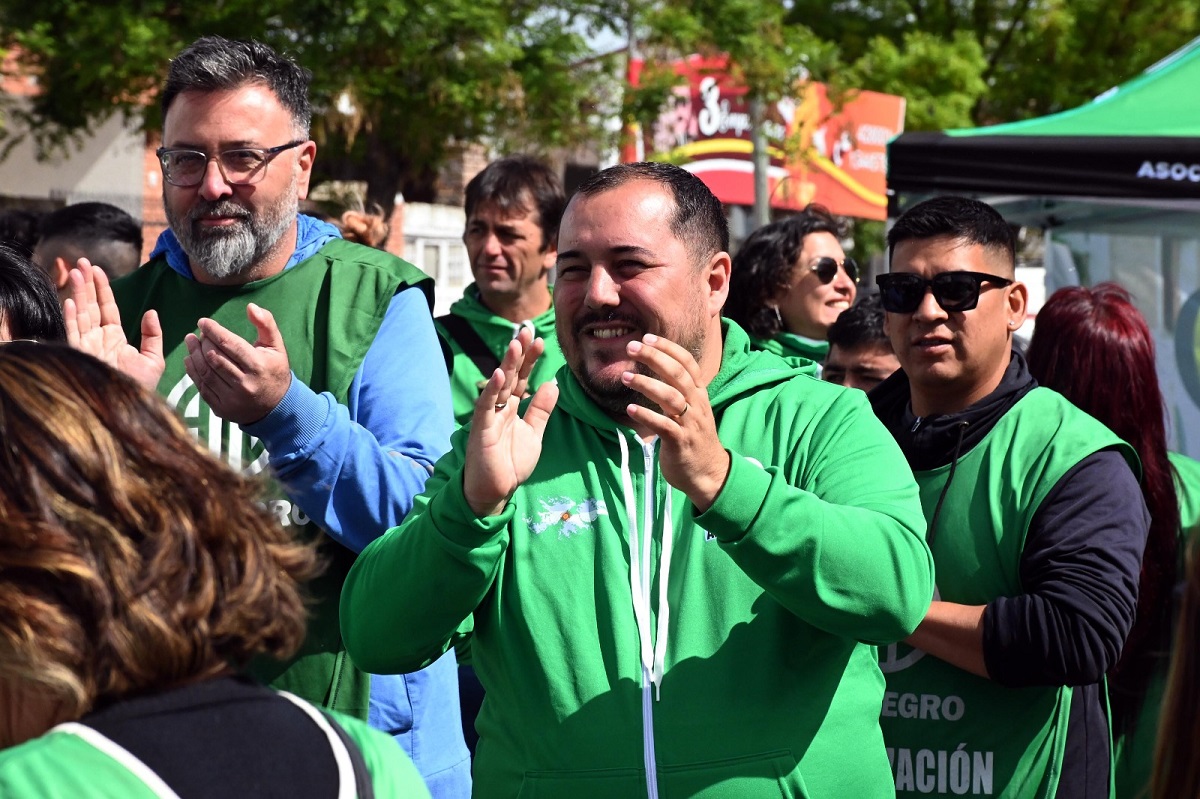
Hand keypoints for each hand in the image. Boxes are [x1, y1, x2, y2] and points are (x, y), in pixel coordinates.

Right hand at [64, 260, 164, 390]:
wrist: (131, 409)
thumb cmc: (141, 388)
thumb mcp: (153, 360)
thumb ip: (153, 335)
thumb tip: (151, 311)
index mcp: (114, 337)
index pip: (106, 308)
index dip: (101, 288)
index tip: (96, 269)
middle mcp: (98, 339)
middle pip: (90, 306)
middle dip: (85, 284)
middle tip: (80, 262)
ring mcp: (88, 347)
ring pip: (81, 315)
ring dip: (77, 294)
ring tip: (74, 273)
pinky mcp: (81, 357)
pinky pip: (74, 335)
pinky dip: (72, 319)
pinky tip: (71, 303)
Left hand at [182, 303, 291, 425]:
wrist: (277, 406)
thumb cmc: (274, 370)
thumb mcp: (276, 346)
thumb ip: (266, 323)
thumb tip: (251, 306)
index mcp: (258, 366)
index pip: (230, 344)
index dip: (213, 331)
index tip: (203, 322)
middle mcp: (245, 384)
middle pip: (215, 357)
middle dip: (203, 341)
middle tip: (198, 332)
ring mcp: (233, 398)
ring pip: (206, 372)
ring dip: (194, 354)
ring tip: (190, 341)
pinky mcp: (222, 409)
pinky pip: (202, 387)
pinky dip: (193, 371)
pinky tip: (191, 359)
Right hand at [463, 326, 558, 516]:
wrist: (495, 491)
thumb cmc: (511, 463)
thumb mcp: (534, 433)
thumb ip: (541, 409)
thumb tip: (551, 383)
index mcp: (512, 407)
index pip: (522, 378)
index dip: (530, 360)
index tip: (540, 341)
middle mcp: (500, 407)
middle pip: (511, 375)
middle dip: (519, 354)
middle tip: (527, 331)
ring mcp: (489, 416)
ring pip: (499, 385)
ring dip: (506, 365)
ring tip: (515, 344)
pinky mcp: (481, 429)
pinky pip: (486, 406)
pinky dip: (491, 390)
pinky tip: (498, 374)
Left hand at [623, 333, 729, 511]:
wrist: (708, 473)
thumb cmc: (693, 438)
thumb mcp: (690, 410)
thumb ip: (676, 391)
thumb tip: (654, 370)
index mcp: (699, 394)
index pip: (687, 363)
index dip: (668, 348)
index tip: (648, 337)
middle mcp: (697, 404)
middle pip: (677, 374)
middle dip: (654, 358)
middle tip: (632, 348)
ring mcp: (690, 423)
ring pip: (671, 397)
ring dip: (646, 384)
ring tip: (625, 377)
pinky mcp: (681, 442)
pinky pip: (664, 425)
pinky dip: (647, 416)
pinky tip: (630, 409)